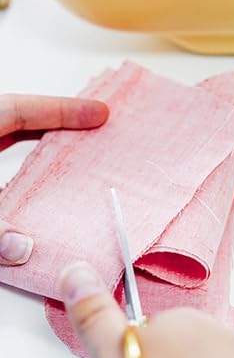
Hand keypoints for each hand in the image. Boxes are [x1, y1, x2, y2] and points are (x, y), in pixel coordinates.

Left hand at [0, 94, 107, 264]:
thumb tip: (22, 248)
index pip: (20, 109)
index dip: (62, 109)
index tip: (99, 113)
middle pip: (20, 120)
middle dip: (58, 121)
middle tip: (95, 126)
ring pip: (10, 140)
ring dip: (42, 146)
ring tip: (75, 154)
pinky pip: (3, 165)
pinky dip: (24, 174)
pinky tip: (38, 192)